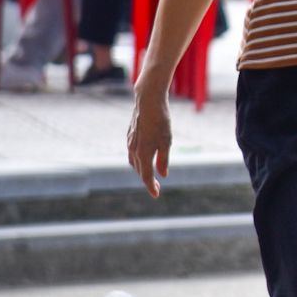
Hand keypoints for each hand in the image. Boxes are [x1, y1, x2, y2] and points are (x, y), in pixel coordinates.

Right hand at [125, 81, 172, 198]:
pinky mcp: (130, 136)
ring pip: (134, 162)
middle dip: (147, 180)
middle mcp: (133, 150)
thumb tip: (162, 175)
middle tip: (156, 187)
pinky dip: (138, 160)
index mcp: (143, 153)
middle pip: (139, 170)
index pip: (146, 176)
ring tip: (150, 175)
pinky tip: (143, 158)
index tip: (156, 195)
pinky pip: (132, 153)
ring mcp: (130, 142)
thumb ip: (163, 159)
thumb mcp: (167, 142)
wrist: (148, 102)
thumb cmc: (160, 121)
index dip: (151, 187)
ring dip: (141, 170)